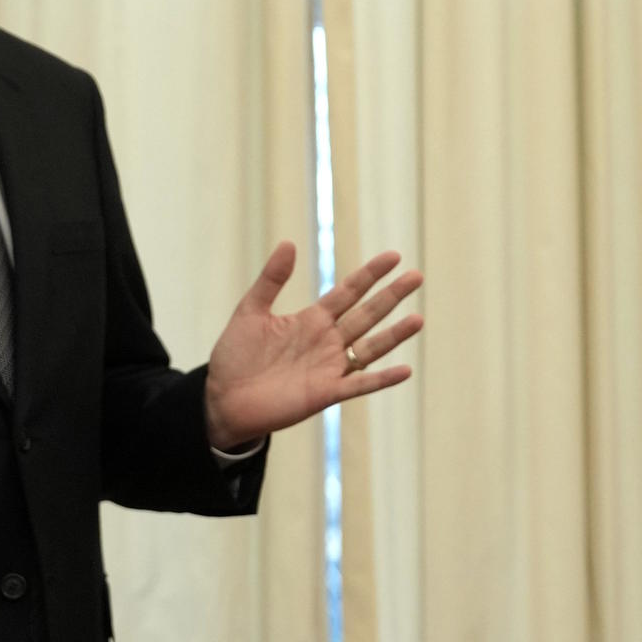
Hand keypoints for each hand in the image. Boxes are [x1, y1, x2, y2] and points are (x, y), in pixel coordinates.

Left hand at [203, 244, 423, 450]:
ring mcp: (329, 367)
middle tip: (417, 276)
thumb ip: (271, 280)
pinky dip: (382, 379)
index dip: (370, 274)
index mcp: (312, 320)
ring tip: (418, 319)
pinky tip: (405, 370)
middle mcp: (327, 341)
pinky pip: (359, 385)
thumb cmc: (235, 356)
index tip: (394, 257)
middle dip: (391, 295)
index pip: (349, 292)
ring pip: (370, 347)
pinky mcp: (325, 393)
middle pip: (367, 314)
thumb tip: (288, 243)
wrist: (223, 398)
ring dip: (394, 335)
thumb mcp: (250, 311)